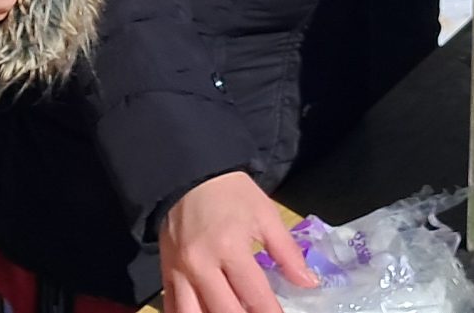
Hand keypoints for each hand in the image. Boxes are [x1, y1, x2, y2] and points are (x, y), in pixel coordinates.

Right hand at [160, 171, 316, 312]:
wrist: (189, 174)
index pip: (255, 296)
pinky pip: (172, 307)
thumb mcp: (265, 215)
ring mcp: (179, 272)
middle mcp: (202, 266)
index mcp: (230, 249)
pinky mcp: (165, 273)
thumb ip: (287, 252)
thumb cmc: (231, 193)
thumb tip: (308, 282)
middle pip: (225, 312)